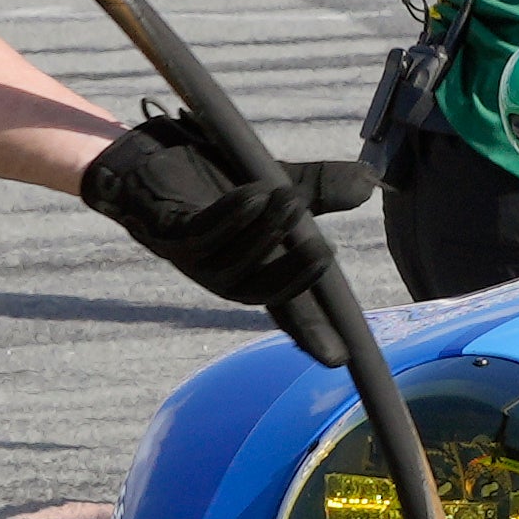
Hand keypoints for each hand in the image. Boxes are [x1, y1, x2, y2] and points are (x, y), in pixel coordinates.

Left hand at [80, 113, 371, 306]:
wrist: (147, 159)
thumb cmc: (212, 180)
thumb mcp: (279, 182)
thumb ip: (321, 188)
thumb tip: (371, 184)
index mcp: (254, 272)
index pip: (291, 311)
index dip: (314, 335)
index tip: (340, 358)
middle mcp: (226, 277)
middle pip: (267, 292)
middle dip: (297, 274)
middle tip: (325, 249)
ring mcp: (195, 262)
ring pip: (237, 260)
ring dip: (266, 230)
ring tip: (288, 198)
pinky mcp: (170, 237)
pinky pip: (204, 234)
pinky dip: (231, 215)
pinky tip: (251, 195)